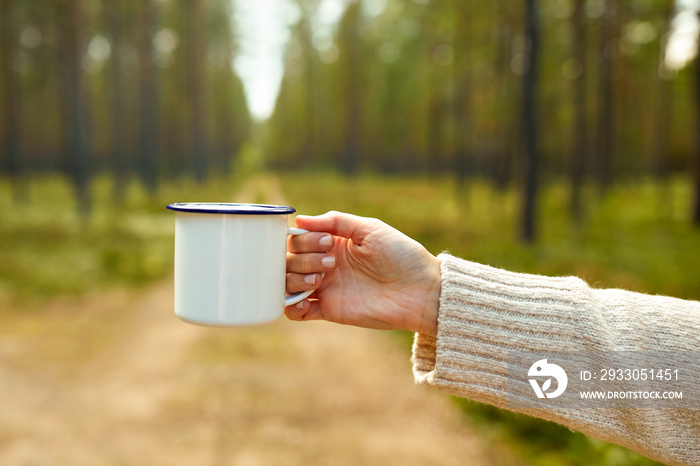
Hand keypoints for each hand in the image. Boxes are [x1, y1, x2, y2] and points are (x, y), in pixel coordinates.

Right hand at [285, 211, 440, 335]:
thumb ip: (336, 221)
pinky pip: (297, 312)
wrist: (420, 291)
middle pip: (289, 260)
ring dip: (296, 279)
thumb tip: (300, 220)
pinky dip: (291, 307)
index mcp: (333, 243)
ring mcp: (326, 288)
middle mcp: (325, 264)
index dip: (304, 240)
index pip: (299, 239)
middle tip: (330, 263)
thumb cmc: (401, 255)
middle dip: (302, 259)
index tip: (327, 242)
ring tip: (320, 280)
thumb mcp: (370, 229)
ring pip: (288, 283)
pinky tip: (305, 301)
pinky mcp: (329, 310)